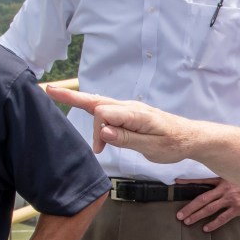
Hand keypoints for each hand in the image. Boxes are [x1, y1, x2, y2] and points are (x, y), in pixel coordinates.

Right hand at [45, 86, 200, 162]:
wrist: (190, 137)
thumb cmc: (174, 144)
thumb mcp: (153, 148)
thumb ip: (127, 139)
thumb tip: (104, 132)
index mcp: (135, 114)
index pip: (104, 114)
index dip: (97, 130)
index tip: (99, 149)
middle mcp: (129, 107)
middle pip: (95, 100)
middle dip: (72, 96)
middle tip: (49, 90)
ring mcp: (129, 109)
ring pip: (99, 104)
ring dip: (80, 103)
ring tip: (56, 94)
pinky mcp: (129, 114)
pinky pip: (106, 109)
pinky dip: (92, 108)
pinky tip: (81, 104)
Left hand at [177, 177, 239, 231]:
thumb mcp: (239, 176)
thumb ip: (228, 180)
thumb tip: (218, 185)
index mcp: (223, 179)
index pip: (202, 180)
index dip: (189, 182)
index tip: (177, 183)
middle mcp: (225, 188)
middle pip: (202, 198)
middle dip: (189, 207)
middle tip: (179, 215)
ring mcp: (231, 198)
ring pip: (209, 208)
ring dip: (197, 215)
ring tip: (188, 222)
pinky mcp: (238, 208)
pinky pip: (223, 217)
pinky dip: (213, 223)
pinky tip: (206, 228)